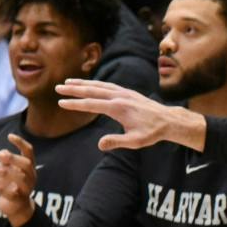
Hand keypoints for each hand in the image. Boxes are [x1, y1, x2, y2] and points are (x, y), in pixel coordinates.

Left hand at [0, 133, 38, 226]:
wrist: (17, 207)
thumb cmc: (11, 182)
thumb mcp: (8, 168)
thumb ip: (6, 159)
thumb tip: (2, 154)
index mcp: (29, 166)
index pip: (29, 151)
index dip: (21, 142)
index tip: (9, 136)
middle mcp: (31, 176)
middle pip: (26, 164)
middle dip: (13, 158)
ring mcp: (27, 189)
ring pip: (20, 179)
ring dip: (4, 172)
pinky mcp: (19, 200)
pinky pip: (11, 193)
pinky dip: (0, 187)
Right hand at [55, 79, 205, 151]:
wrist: (168, 120)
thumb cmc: (152, 133)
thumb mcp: (135, 141)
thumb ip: (117, 142)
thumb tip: (99, 145)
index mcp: (118, 108)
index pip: (91, 104)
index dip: (75, 104)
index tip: (61, 103)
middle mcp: (118, 96)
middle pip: (91, 90)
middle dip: (74, 89)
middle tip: (58, 87)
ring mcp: (123, 92)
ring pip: (98, 85)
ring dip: (82, 83)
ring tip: (68, 82)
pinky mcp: (126, 91)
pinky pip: (107, 85)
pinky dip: (94, 83)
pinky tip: (89, 84)